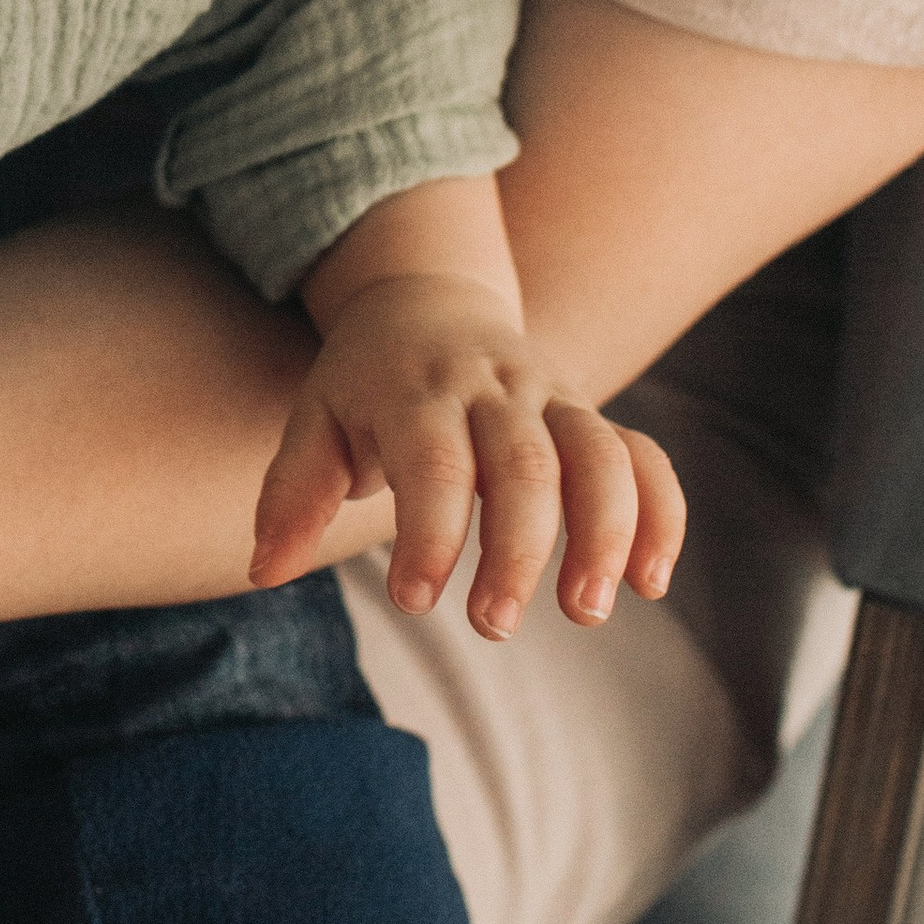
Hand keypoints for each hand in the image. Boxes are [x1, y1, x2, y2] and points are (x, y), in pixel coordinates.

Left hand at [253, 271, 682, 640]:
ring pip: (598, 456)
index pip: (432, 462)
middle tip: (493, 625)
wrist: (428, 297)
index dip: (429, 532)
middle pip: (523, 464)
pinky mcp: (592, 415)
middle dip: (518, 548)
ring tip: (585, 612)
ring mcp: (552, 398)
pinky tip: (652, 583)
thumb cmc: (366, 379)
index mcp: (418, 391)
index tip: (413, 598)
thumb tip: (263, 570)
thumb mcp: (315, 417)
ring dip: (604, 535)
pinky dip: (660, 514)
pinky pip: (644, 456)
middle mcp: (494, 389)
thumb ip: (292, 493)